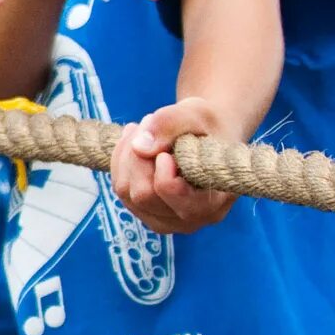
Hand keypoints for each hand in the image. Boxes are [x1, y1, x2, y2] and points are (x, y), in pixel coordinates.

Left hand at [110, 95, 238, 234]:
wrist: (206, 135)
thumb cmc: (207, 126)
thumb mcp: (197, 114)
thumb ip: (171, 124)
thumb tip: (139, 147)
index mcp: (214, 203)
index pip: (172, 194)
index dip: (160, 168)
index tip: (165, 148)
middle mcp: (189, 220)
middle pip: (143, 194)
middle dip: (138, 155)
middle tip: (148, 121)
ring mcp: (165, 220)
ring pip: (126, 192)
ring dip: (126, 155)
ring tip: (142, 127)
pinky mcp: (145, 213)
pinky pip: (120, 189)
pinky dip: (120, 162)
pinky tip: (132, 142)